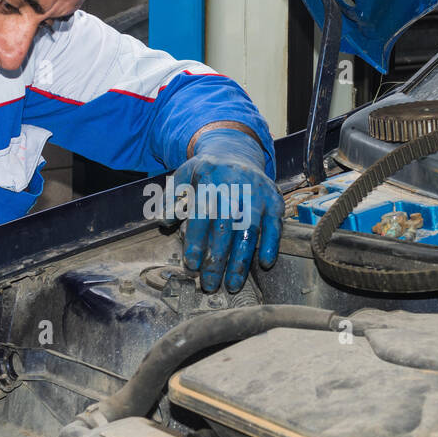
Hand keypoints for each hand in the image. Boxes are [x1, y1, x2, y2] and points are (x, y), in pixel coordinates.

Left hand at [174, 129, 282, 292]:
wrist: (238, 151)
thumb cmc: (208, 171)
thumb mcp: (185, 175)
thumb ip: (172, 198)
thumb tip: (163, 222)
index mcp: (211, 179)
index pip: (203, 214)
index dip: (197, 241)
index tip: (192, 264)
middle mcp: (237, 185)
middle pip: (226, 228)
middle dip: (217, 260)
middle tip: (209, 285)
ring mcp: (258, 193)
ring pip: (250, 230)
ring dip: (241, 261)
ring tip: (231, 285)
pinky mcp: (275, 199)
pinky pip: (275, 225)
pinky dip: (271, 244)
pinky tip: (264, 263)